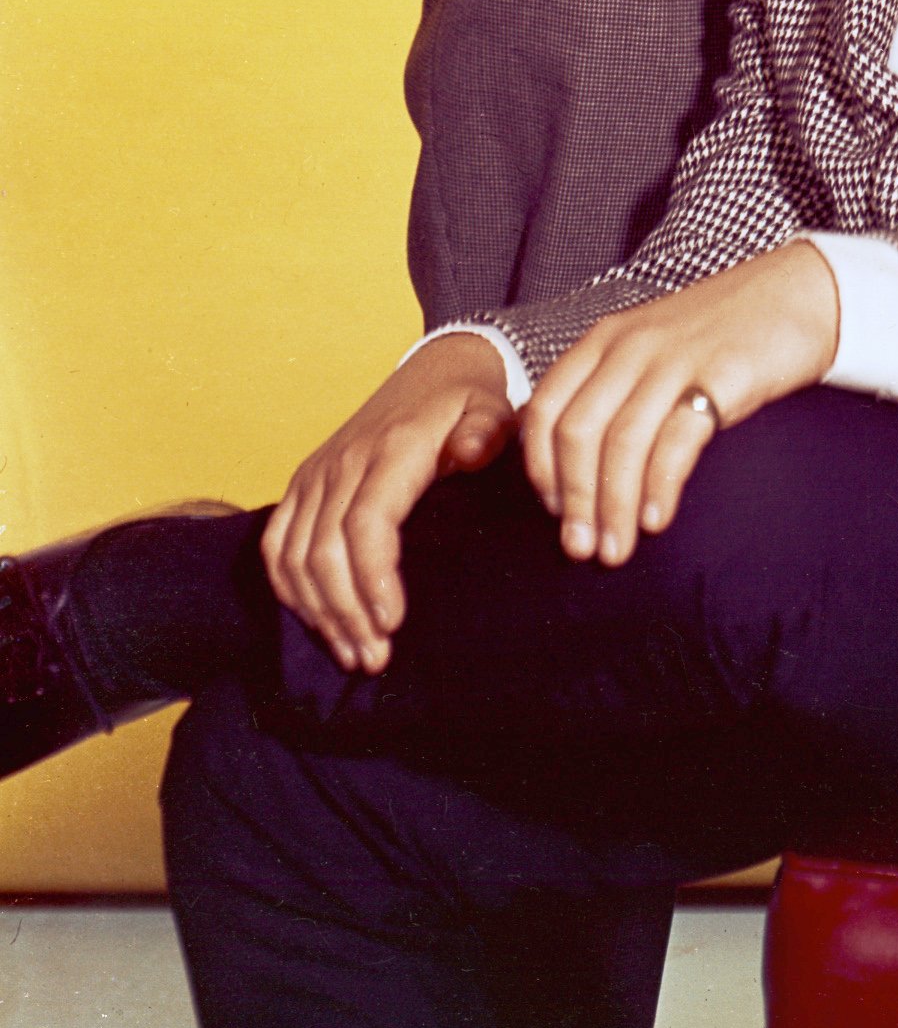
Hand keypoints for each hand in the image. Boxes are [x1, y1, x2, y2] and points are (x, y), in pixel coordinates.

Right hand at [262, 332, 514, 673]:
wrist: (434, 370)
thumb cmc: (469, 403)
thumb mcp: (492, 410)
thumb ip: (486, 433)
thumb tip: (468, 454)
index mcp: (392, 448)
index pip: (367, 523)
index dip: (372, 580)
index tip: (394, 623)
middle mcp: (343, 462)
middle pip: (324, 552)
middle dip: (346, 613)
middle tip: (376, 658)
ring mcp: (315, 473)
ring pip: (293, 556)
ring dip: (318, 612)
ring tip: (354, 652)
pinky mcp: (301, 483)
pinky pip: (276, 545)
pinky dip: (289, 590)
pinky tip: (318, 622)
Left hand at [521, 241, 841, 566]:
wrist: (797, 293)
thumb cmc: (721, 334)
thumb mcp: (652, 348)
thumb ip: (613, 390)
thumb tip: (576, 472)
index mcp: (604, 339)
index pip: (544, 409)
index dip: (541, 470)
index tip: (556, 514)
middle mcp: (630, 345)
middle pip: (577, 432)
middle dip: (575, 500)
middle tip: (582, 549)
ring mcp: (675, 357)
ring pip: (621, 442)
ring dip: (613, 507)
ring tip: (617, 550)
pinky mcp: (720, 373)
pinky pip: (676, 438)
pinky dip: (660, 486)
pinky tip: (658, 520)